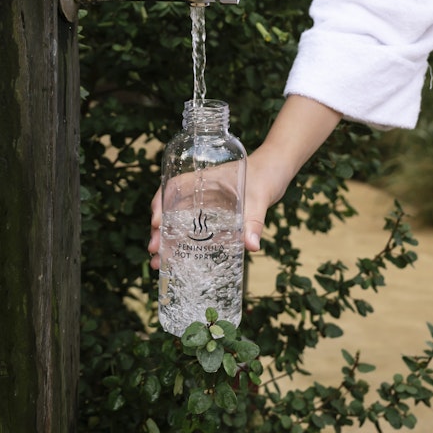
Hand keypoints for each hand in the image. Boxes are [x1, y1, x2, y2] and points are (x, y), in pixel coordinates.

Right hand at [148, 95, 342, 269]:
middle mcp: (200, 191)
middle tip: (154, 251)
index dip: (161, 205)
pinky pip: (194, 228)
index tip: (156, 224)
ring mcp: (206, 204)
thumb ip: (255, 221)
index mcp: (204, 179)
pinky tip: (180, 259)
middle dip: (160, 231)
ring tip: (158, 262)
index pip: (174, 188)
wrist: (277, 170)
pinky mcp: (215, 215)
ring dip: (167, 240)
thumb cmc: (267, 175)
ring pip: (179, 221)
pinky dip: (184, 242)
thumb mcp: (261, 197)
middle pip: (171, 209)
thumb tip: (251, 246)